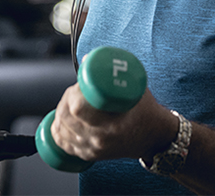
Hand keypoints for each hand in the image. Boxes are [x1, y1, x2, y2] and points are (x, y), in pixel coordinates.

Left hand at [50, 84, 177, 162]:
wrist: (155, 137)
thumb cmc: (145, 111)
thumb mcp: (134, 88)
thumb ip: (112, 73)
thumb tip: (87, 59)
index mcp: (112, 125)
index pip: (77, 108)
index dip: (72, 93)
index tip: (79, 85)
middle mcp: (101, 140)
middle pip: (66, 117)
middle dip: (65, 100)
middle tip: (74, 92)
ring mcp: (94, 149)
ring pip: (62, 130)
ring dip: (60, 114)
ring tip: (70, 104)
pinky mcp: (91, 155)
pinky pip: (65, 144)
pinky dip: (59, 132)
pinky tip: (60, 123)